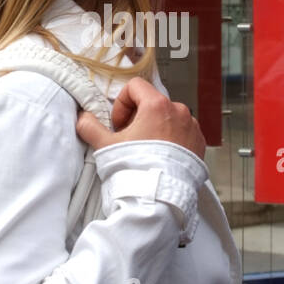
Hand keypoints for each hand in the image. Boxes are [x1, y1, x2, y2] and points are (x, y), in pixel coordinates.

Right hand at [76, 76, 205, 159]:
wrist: (160, 197)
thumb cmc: (136, 170)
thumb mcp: (105, 145)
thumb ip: (90, 127)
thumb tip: (83, 118)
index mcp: (157, 105)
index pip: (135, 86)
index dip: (122, 103)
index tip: (119, 124)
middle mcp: (179, 112)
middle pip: (152, 103)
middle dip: (138, 118)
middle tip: (130, 140)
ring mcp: (192, 127)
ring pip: (168, 118)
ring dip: (155, 128)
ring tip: (146, 151)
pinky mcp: (199, 143)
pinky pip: (183, 133)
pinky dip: (171, 140)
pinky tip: (161, 158)